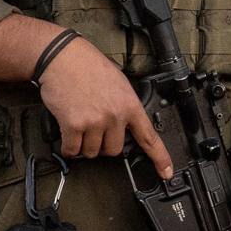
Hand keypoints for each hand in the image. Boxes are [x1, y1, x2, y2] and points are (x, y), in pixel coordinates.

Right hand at [37, 35, 172, 177]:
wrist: (63, 58)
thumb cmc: (89, 68)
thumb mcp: (119, 84)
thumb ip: (124, 106)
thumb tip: (124, 126)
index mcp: (130, 105)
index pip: (149, 137)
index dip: (160, 157)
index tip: (166, 172)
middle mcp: (115, 115)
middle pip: (114, 150)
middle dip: (103, 144)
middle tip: (95, 127)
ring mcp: (95, 122)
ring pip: (92, 152)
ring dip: (84, 145)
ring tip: (80, 123)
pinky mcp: (74, 126)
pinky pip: (73, 150)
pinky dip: (69, 147)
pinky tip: (68, 131)